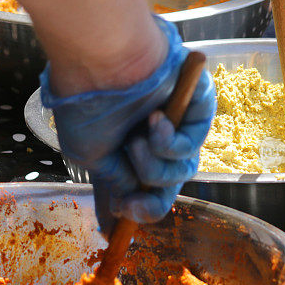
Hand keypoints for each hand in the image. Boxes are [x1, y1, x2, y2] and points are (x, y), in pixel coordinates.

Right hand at [41, 17, 214, 233]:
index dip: (134, 210)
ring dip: (153, 165)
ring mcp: (177, 123)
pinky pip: (191, 144)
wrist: (99, 64)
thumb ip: (113, 185)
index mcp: (126, 145)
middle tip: (130, 201)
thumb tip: (117, 214)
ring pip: (179, 171)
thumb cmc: (86, 106)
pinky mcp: (197, 107)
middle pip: (165, 186)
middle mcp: (153, 136)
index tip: (119, 221)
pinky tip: (153, 121)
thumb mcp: (91, 158)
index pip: (138, 188)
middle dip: (148, 200)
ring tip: (135, 142)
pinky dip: (169, 142)